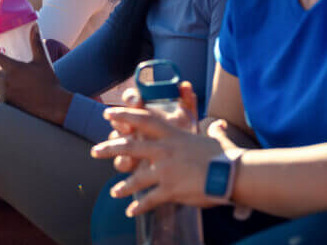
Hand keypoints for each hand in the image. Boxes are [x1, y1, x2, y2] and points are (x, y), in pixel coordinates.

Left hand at [0, 25, 72, 124]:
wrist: (52, 104)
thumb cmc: (48, 81)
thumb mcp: (42, 60)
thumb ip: (36, 43)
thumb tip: (35, 26)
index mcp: (12, 67)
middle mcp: (5, 80)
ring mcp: (5, 92)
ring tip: (2, 81)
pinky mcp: (7, 103)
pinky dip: (0, 94)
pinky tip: (7, 93)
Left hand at [91, 84, 230, 215]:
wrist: (232, 174)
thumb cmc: (225, 155)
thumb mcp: (215, 138)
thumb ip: (213, 130)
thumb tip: (219, 125)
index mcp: (172, 135)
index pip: (142, 120)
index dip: (123, 115)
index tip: (108, 113)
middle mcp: (164, 151)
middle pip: (129, 147)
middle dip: (109, 149)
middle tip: (94, 151)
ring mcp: (165, 171)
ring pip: (135, 178)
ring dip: (122, 186)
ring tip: (113, 192)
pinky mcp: (170, 190)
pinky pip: (149, 200)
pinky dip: (139, 207)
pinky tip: (130, 212)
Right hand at [111, 82, 197, 174]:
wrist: (188, 163)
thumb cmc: (183, 136)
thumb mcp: (188, 119)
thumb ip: (187, 102)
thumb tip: (185, 86)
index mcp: (144, 111)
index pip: (131, 99)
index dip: (131, 98)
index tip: (137, 101)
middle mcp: (132, 125)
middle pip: (117, 117)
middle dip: (120, 119)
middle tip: (129, 125)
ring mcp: (129, 144)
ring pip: (115, 139)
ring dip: (118, 140)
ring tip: (128, 148)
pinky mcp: (131, 162)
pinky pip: (120, 161)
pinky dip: (124, 161)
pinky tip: (131, 163)